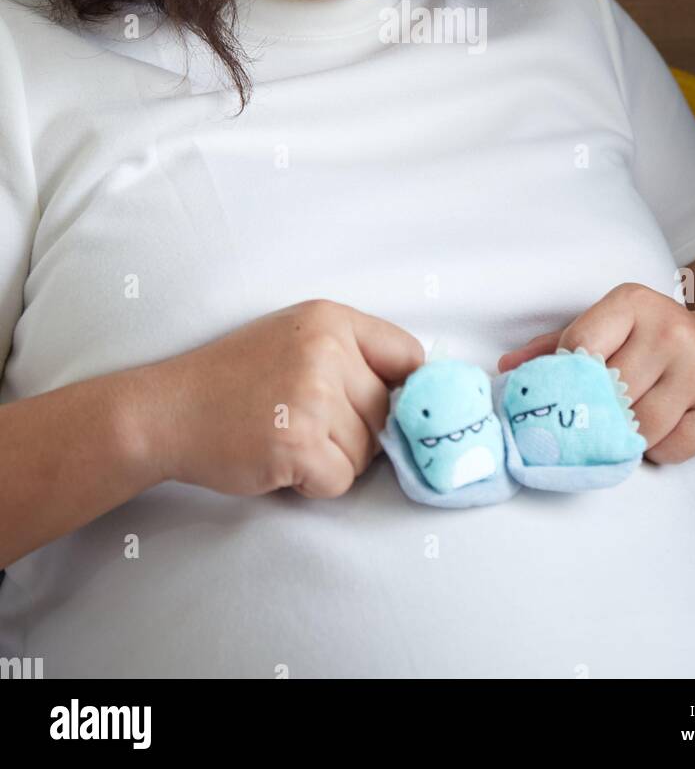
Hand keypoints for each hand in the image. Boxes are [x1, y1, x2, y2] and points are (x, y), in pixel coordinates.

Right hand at [143, 299, 424, 497]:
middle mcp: (327, 352)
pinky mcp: (298, 444)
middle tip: (306, 423)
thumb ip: (352, 353)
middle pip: (388, 411)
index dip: (403, 389)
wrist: (170, 410)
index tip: (384, 406)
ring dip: (334, 459)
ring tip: (288, 438)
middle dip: (358, 430)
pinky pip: (341, 481)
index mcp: (331, 319)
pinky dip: (315, 483)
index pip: (408, 356)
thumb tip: (416, 392)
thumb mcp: (297, 337)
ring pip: (367, 452)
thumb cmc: (235, 377)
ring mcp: (312, 398)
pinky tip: (281, 461)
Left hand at [497, 283, 694, 463]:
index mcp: (632, 302)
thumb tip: (506, 369)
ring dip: (630, 437)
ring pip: (639, 427)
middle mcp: (671, 326)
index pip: (579, 348)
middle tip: (605, 413)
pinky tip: (669, 427)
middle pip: (609, 394)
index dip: (570, 378)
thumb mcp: (602, 334)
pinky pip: (671, 448)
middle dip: (601, 413)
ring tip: (637, 418)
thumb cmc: (644, 347)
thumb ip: (553, 349)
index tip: (572, 388)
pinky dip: (661, 450)